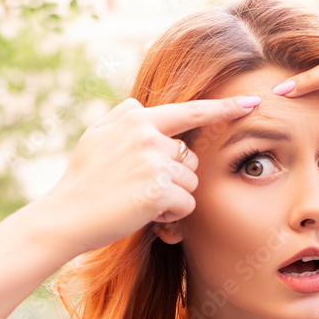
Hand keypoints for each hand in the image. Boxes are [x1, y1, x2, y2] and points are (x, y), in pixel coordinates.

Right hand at [36, 95, 260, 254]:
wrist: (65, 216)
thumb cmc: (81, 181)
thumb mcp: (95, 136)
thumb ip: (122, 116)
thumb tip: (142, 103)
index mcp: (136, 119)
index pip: (190, 110)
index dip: (225, 107)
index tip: (253, 102)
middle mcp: (148, 135)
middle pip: (191, 158)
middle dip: (175, 177)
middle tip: (138, 188)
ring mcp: (154, 162)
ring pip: (191, 183)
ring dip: (172, 198)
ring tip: (136, 201)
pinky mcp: (159, 190)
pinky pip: (186, 205)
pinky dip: (170, 215)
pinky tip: (142, 213)